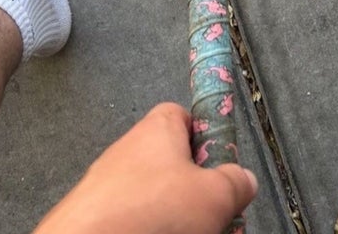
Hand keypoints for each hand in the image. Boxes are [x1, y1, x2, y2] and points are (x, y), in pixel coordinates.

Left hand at [33, 102, 257, 233]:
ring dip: (170, 212)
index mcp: (158, 128)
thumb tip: (244, 179)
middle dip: (192, 186)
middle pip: (170, 160)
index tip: (218, 163)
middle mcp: (129, 148)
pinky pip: (130, 214)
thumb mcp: (214, 196)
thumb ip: (235, 183)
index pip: (183, 115)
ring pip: (150, 192)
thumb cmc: (152, 211)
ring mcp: (107, 181)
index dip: (204, 135)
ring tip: (185, 231)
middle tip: (208, 211)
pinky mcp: (94, 212)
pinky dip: (146, 225)